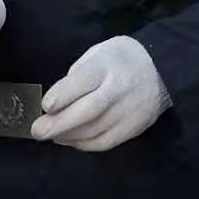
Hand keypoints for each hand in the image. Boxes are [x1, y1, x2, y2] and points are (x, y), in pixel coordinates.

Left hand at [30, 35, 169, 152]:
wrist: (161, 69)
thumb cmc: (119, 59)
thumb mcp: (96, 54)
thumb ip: (77, 76)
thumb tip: (56, 102)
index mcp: (107, 66)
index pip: (84, 81)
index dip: (62, 95)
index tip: (45, 106)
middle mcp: (119, 90)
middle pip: (88, 110)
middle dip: (59, 123)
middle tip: (37, 131)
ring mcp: (129, 111)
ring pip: (95, 130)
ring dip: (68, 136)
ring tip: (50, 135)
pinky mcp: (134, 128)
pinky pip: (105, 141)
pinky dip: (84, 144)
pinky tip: (70, 140)